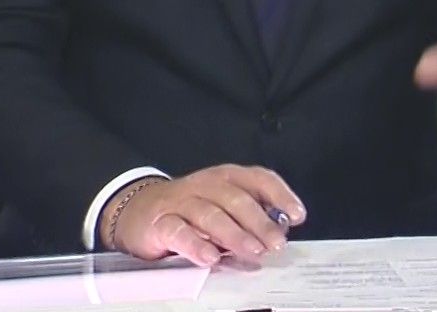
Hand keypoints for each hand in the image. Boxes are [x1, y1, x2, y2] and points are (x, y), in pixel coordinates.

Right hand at [102, 164, 305, 265]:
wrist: (138, 211)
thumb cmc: (190, 210)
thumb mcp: (222, 206)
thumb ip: (247, 217)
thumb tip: (279, 233)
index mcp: (227, 177)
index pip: (258, 179)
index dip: (280, 195)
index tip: (298, 215)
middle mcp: (206, 184)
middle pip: (236, 199)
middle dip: (260, 222)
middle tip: (276, 244)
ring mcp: (181, 202)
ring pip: (211, 214)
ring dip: (235, 234)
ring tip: (253, 251)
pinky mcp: (160, 223)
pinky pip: (179, 232)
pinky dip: (195, 245)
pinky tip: (210, 258)